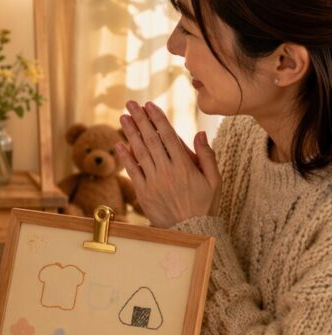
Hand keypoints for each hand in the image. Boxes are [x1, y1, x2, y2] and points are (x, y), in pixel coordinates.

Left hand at [116, 101, 220, 227]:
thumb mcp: (215, 180)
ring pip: (140, 152)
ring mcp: (153, 181)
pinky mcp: (143, 192)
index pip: (168, 136)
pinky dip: (125, 157)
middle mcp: (167, 171)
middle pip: (151, 140)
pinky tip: (119, 144)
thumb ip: (207, 156)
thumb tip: (200, 132)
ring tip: (123, 117)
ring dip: (130, 133)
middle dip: (140, 119)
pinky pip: (132, 171)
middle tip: (130, 104)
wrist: (190, 230)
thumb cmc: (205, 205)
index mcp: (185, 165)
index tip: (149, 105)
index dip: (158, 119)